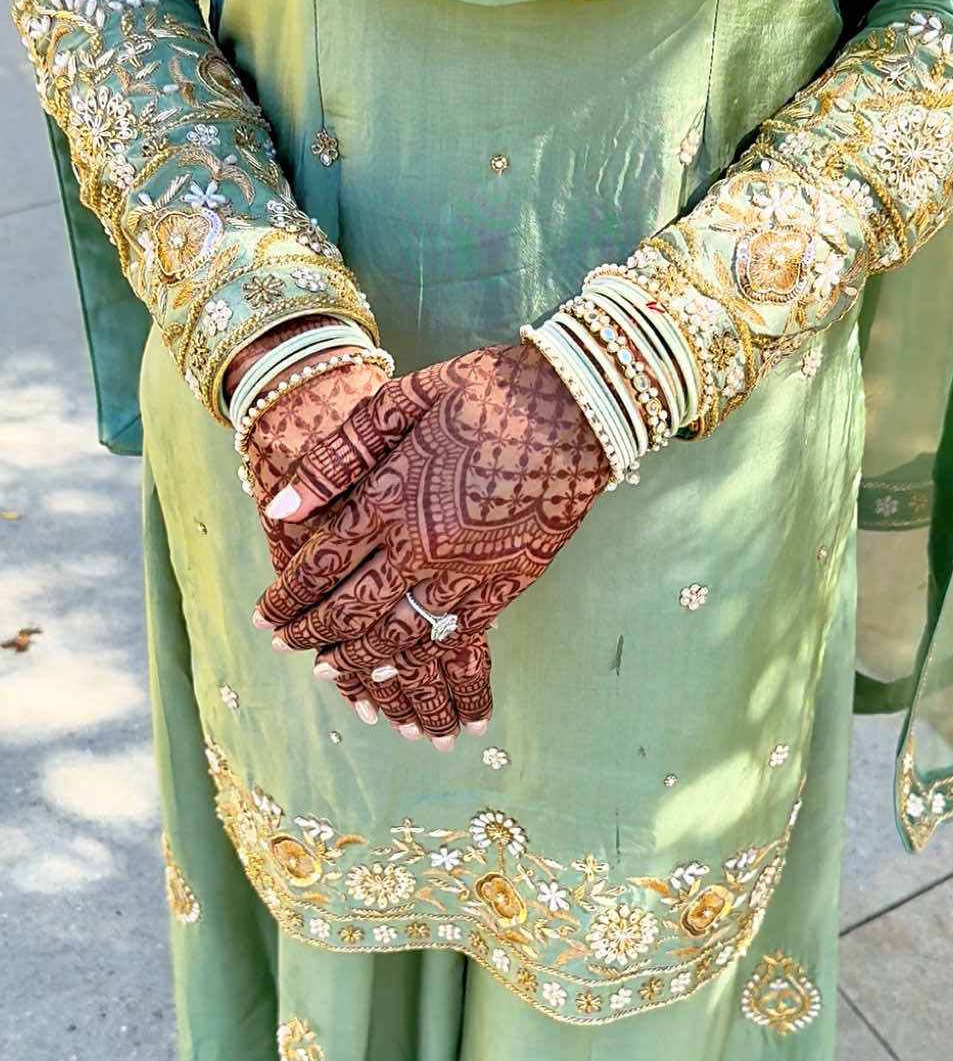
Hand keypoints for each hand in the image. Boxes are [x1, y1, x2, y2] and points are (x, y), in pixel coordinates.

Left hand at [238, 333, 490, 744]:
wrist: (579, 405)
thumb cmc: (486, 389)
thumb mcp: (401, 401)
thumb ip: (338, 456)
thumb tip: (282, 506)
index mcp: (388, 497)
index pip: (320, 565)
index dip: (287, 599)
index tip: (264, 616)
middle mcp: (421, 546)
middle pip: (352, 611)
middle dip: (312, 636)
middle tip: (288, 647)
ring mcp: (467, 571)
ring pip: (399, 637)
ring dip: (359, 660)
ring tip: (332, 672)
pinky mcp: (508, 583)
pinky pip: (455, 639)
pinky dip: (423, 663)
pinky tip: (402, 670)